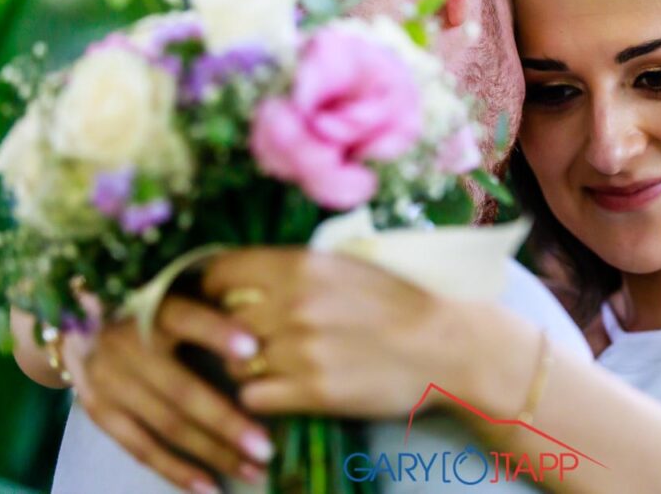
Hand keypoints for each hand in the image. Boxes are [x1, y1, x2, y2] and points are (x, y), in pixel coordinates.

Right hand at [62, 295, 274, 492]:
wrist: (77, 320)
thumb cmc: (147, 304)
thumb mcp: (171, 291)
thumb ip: (211, 300)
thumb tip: (264, 321)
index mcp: (150, 308)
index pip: (186, 318)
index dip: (217, 333)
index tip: (252, 349)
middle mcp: (127, 346)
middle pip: (181, 390)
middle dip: (226, 422)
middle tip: (267, 447)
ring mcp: (110, 383)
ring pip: (167, 425)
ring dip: (212, 453)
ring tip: (253, 470)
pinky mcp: (100, 411)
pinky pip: (140, 447)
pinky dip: (175, 470)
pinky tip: (208, 487)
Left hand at [203, 248, 474, 417]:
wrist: (448, 344)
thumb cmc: (401, 299)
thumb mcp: (346, 263)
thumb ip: (295, 268)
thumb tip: (247, 273)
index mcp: (301, 265)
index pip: (219, 272)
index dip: (212, 287)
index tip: (220, 297)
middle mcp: (293, 305)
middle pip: (222, 322)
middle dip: (230, 331)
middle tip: (249, 336)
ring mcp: (301, 351)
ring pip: (234, 363)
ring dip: (246, 365)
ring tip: (271, 363)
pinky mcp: (313, 392)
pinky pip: (254, 398)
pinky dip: (262, 395)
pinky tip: (283, 388)